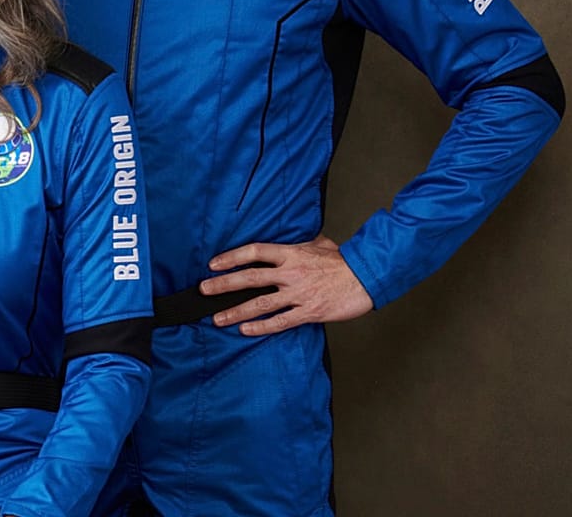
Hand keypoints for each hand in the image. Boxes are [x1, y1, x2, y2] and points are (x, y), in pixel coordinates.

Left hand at [199, 234, 373, 335]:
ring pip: (260, 303)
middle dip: (223, 284)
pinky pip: (280, 321)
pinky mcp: (309, 312)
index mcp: (291, 253)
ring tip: (218, 318)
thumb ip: (302, 243)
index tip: (213, 264)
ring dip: (236, 311)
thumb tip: (295, 240)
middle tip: (204, 290)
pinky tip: (246, 330)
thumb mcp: (320, 244)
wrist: (368, 277)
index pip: (254, 252)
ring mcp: (299, 294)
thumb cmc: (344, 261)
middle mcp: (290, 273)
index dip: (231, 257)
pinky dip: (261, 327)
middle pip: (249, 278)